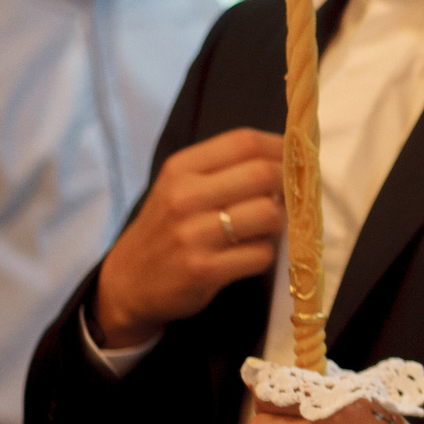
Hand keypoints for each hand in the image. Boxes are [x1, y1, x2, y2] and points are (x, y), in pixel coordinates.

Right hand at [95, 128, 282, 347]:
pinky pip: (260, 254)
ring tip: (265, 228)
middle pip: (262, 174)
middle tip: (292, 196)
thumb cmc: (165, 229)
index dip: (280, 147)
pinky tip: (249, 254)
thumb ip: (223, 169)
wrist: (127, 282)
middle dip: (288, 184)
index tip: (296, 158)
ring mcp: (193, 235)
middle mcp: (184, 197)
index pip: (244, 141)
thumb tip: (286, 158)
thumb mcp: (179, 187)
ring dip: (279, 222)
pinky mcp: (204, 270)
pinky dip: (264, 254)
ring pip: (268, 214)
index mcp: (180, 168)